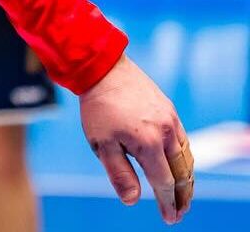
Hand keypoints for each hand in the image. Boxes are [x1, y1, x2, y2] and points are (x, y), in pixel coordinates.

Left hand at [79, 56, 193, 223]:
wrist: (103, 68)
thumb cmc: (98, 107)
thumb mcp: (100, 143)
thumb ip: (119, 173)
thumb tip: (133, 200)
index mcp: (147, 143)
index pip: (163, 183)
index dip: (168, 204)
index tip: (170, 218)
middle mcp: (165, 132)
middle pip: (181, 173)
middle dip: (182, 196)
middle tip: (180, 211)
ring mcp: (170, 120)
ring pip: (186, 157)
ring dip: (186, 178)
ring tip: (183, 194)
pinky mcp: (170, 110)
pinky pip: (183, 140)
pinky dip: (184, 158)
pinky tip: (179, 165)